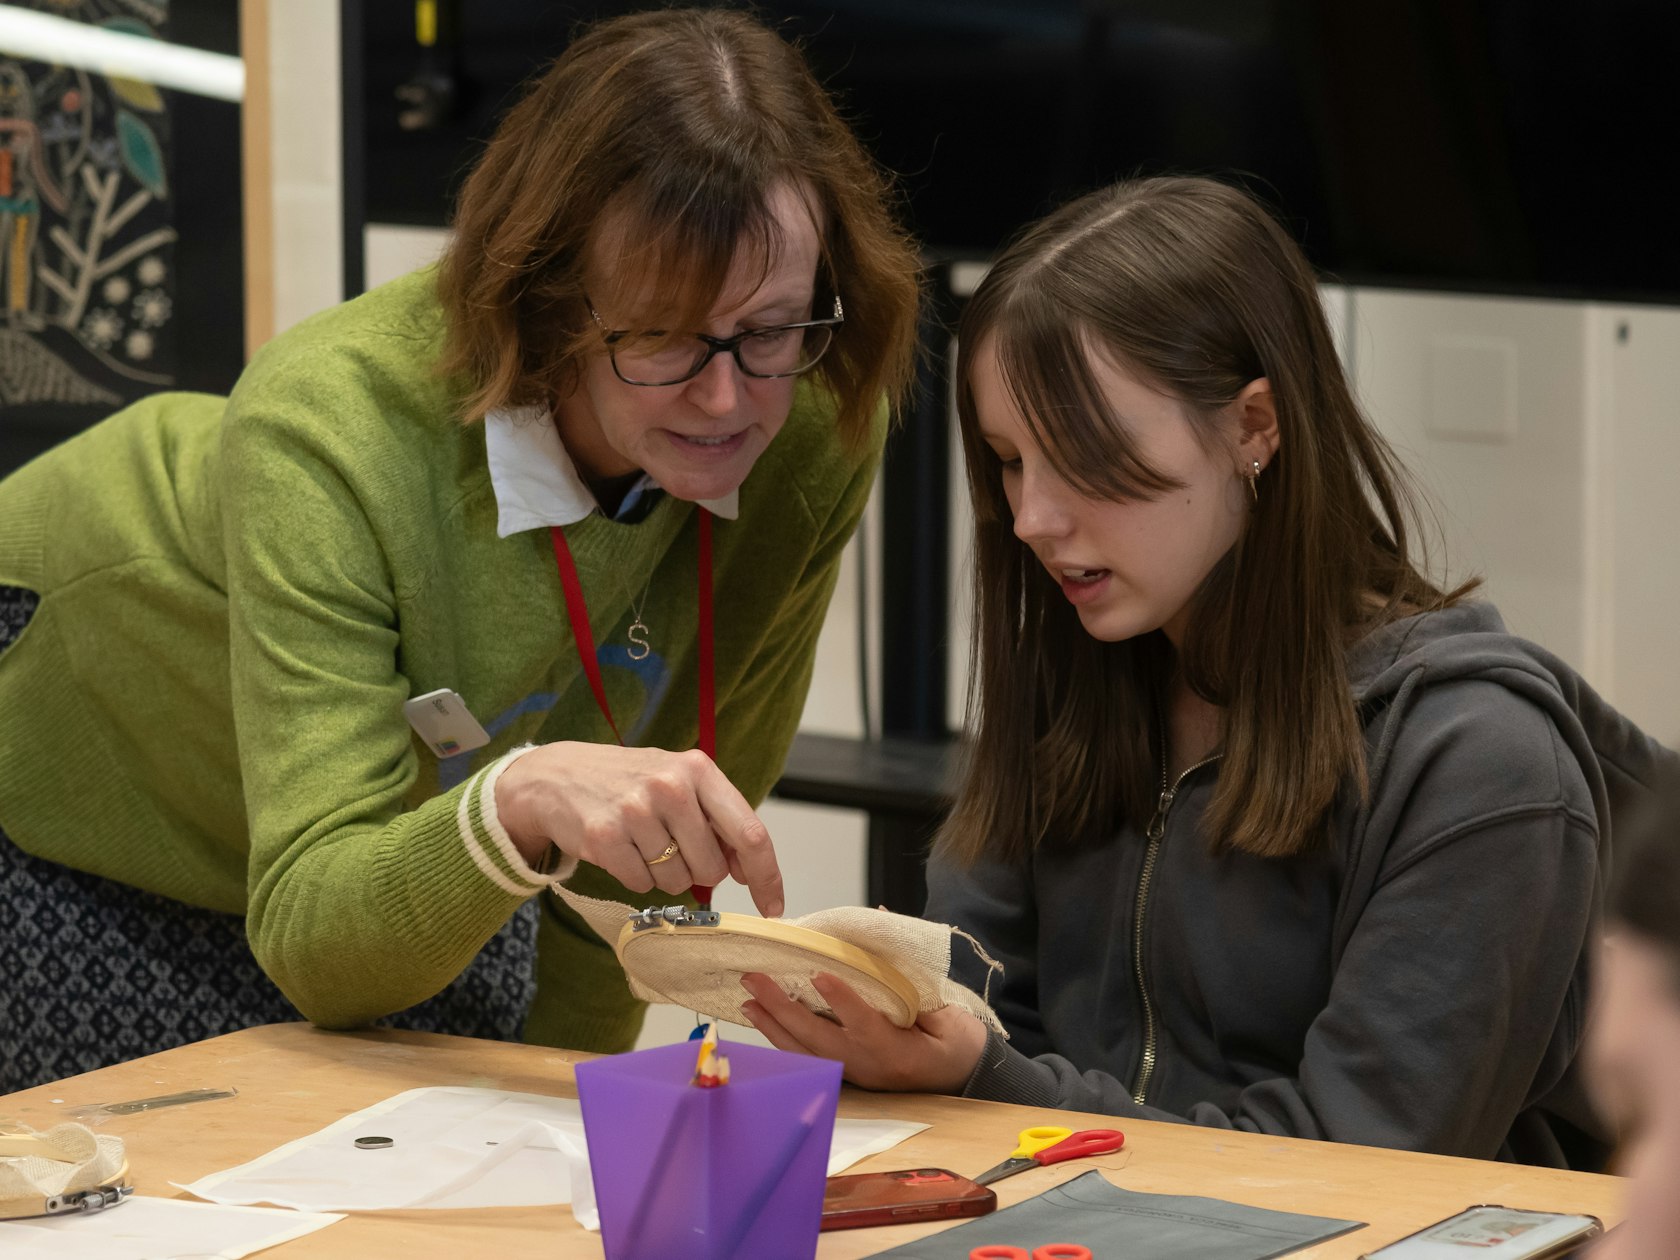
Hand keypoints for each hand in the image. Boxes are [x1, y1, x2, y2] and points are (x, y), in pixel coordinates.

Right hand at [494, 742, 783, 916]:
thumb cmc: (630, 782)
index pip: (750, 833)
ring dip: (662, 873)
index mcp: (698, 768)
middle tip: (671, 845)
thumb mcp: (679, 782)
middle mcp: (671, 785)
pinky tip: (620, 847)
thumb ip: (718, 820)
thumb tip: (748, 870)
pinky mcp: (604, 836)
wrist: (557, 776)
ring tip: (640, 840)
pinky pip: (641, 885)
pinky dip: (634, 876)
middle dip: (697, 870)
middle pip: (712, 868)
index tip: (772, 907)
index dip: (766, 877)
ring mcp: (635, 810)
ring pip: (676, 882)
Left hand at [740, 970, 987, 1092]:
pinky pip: (807, 1057)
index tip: (819, 974)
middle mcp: (870, 1066)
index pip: (866, 1025)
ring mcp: (855, 1073)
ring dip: (773, 1025)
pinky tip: (761, 1019)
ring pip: (806, 1052)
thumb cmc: (956, 1041)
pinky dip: (781, 1038)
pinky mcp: (846, 1073)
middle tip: (755, 980)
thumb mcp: (950, 1011)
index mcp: (900, 1050)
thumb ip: (914, 975)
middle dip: (783, 1010)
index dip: (843, 1001)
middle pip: (820, 1040)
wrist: (962, 1079)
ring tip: (747, 999)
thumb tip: (879, 920)